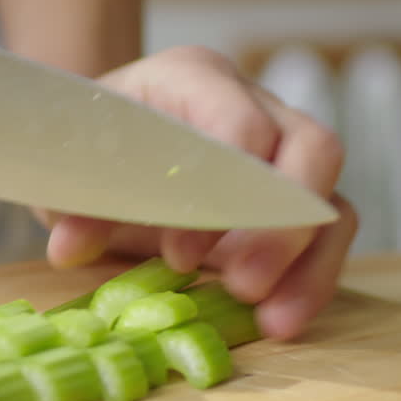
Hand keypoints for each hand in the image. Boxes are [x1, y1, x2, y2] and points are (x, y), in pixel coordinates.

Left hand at [39, 46, 358, 340]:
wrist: (103, 141)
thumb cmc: (92, 144)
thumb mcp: (72, 169)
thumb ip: (74, 205)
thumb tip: (69, 248)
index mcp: (194, 77)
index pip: (240, 123)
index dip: (221, 191)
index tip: (177, 253)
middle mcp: (255, 104)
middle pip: (312, 148)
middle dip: (282, 227)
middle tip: (242, 285)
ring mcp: (283, 151)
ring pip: (330, 199)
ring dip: (307, 266)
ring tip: (274, 323)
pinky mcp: (292, 201)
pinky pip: (326, 237)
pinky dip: (308, 282)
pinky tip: (279, 322)